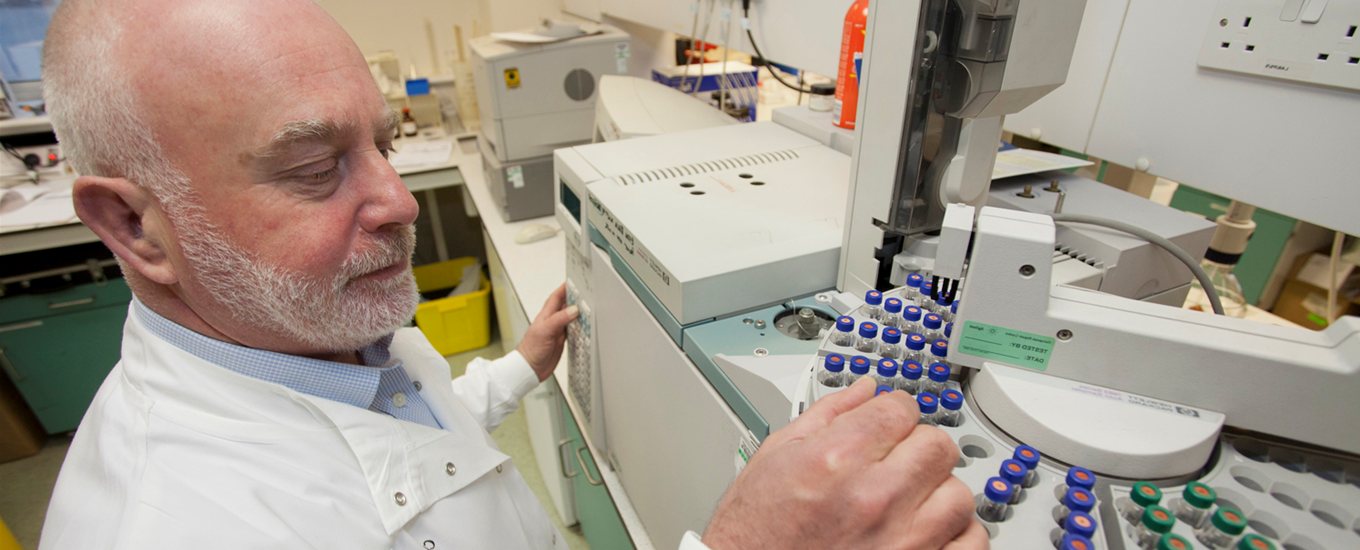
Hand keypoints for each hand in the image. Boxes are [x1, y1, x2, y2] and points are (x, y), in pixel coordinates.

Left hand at [516, 283, 578, 381]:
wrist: (529, 368)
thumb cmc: (531, 349)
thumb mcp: (545, 330)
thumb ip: (560, 319)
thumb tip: (574, 309)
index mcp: (546, 315)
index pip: (557, 297)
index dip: (565, 288)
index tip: (575, 282)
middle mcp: (552, 321)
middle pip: (566, 306)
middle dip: (575, 298)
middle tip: (586, 293)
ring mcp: (557, 331)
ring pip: (570, 318)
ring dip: (579, 313)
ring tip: (589, 308)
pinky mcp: (561, 341)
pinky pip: (573, 330)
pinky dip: (579, 327)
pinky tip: (585, 327)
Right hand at [703, 377, 985, 548]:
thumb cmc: (755, 532)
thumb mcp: (775, 458)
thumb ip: (827, 417)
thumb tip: (863, 391)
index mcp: (836, 460)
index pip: (901, 408)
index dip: (894, 411)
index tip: (889, 423)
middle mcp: (874, 499)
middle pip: (937, 445)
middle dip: (918, 447)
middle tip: (897, 462)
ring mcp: (902, 541)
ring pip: (959, 494)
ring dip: (938, 493)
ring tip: (908, 502)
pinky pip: (970, 542)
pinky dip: (955, 534)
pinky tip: (927, 531)